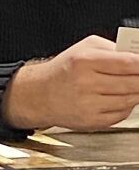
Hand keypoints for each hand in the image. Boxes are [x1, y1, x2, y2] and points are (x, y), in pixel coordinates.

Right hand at [2, 35, 138, 130]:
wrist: (40, 94)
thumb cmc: (64, 69)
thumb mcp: (84, 48)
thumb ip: (112, 49)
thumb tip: (138, 57)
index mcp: (84, 61)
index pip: (127, 63)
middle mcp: (86, 84)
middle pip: (133, 83)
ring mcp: (89, 105)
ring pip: (131, 100)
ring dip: (136, 92)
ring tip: (131, 85)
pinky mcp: (92, 121)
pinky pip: (122, 114)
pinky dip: (126, 106)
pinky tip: (118, 98)